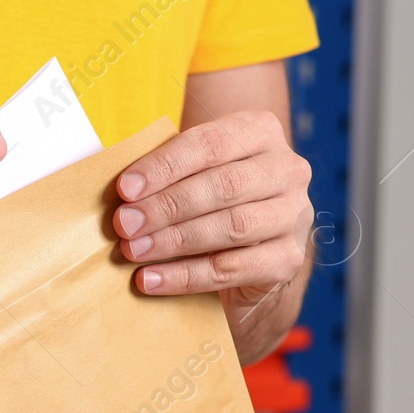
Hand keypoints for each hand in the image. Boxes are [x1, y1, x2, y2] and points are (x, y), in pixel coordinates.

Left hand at [112, 110, 311, 351]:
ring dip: (174, 240)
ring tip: (133, 250)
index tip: (125, 189)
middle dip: (167, 206)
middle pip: (224, 185)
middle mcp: (286, 169)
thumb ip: (163, 173)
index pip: (210, 144)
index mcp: (259, 132)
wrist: (249, 251)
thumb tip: (120, 192)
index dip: (165, 167)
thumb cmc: (207, 200)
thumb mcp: (190, 174)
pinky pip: (232, 268)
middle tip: (124, 224)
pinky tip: (150, 279)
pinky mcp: (287, 259)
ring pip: (232, 226)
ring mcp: (293, 215)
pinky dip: (185, 276)